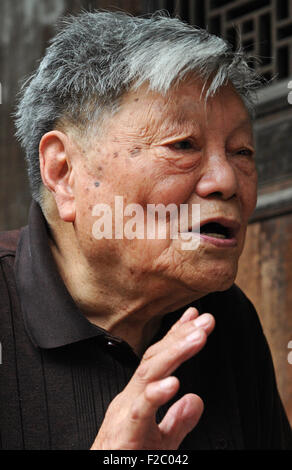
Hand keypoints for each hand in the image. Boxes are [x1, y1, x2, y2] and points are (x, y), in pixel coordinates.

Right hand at [90, 307, 214, 449]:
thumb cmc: (128, 460)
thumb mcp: (161, 443)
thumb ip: (177, 421)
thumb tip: (195, 399)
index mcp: (138, 398)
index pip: (159, 360)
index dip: (177, 337)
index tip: (196, 318)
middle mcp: (129, 399)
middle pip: (155, 359)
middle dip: (181, 336)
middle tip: (205, 320)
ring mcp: (124, 413)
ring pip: (147, 375)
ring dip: (174, 354)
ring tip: (197, 338)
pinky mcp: (123, 434)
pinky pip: (139, 412)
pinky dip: (155, 395)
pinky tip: (173, 383)